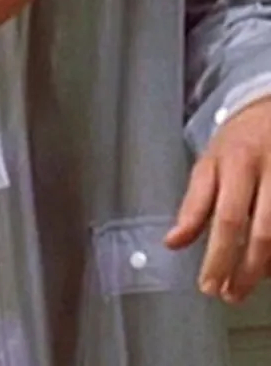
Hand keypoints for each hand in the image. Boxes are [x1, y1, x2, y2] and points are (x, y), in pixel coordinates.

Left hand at [165, 96, 270, 302]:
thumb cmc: (239, 141)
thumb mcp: (209, 162)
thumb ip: (194, 203)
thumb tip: (173, 242)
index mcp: (237, 162)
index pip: (227, 218)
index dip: (217, 257)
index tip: (207, 284)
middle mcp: (269, 170)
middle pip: (261, 232)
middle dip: (243, 271)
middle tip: (228, 294)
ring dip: (264, 268)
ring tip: (244, 286)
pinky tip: (267, 266)